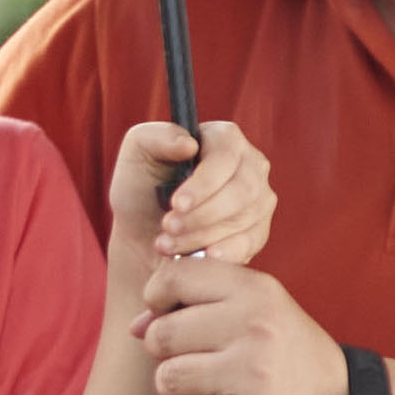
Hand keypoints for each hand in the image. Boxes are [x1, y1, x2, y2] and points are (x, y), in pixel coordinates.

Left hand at [107, 120, 275, 274]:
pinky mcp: (258, 231)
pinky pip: (250, 243)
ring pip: (244, 219)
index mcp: (224, 138)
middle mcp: (250, 165)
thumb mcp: (136, 155)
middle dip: (202, 214)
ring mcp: (258, 199)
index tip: (177, 204)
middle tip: (168, 227)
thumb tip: (189, 144)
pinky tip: (202, 257)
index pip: (226, 156)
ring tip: (168, 244)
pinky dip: (224, 253)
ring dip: (203, 236)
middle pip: (242, 190)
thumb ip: (156, 137)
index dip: (204, 183)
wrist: (145, 234)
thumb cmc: (141, 188)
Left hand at [138, 259, 347, 394]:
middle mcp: (254, 327)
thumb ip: (197, 304)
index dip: (156, 298)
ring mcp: (253, 374)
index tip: (167, 314)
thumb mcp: (256, 309)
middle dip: (164, 352)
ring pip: (167, 378)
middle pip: (161, 335)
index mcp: (255, 291)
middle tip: (191, 359)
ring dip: (176, 389)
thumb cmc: (284, 352)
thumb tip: (137, 326)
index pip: (173, 278)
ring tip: (204, 387)